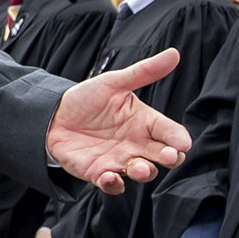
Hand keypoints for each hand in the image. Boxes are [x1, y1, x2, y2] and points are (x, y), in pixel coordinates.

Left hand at [46, 48, 192, 192]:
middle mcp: (137, 144)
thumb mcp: (114, 83)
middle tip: (168, 156)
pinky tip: (111, 177)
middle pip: (162, 156)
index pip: (168, 132)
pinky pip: (112, 184)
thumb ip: (144, 72)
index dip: (178, 138)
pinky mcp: (99, 172)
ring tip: (141, 167)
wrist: (55, 115)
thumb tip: (174, 53)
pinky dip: (114, 184)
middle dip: (168, 158)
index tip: (183, 143)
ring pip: (141, 172)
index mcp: (145, 123)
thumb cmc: (88, 99)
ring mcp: (120, 160)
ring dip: (144, 172)